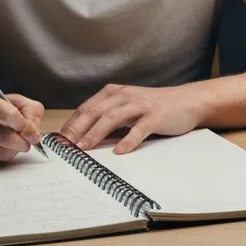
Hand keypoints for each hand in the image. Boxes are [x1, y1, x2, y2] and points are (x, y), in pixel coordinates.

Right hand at [0, 89, 43, 164]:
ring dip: (13, 151)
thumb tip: (34, 128)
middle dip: (22, 142)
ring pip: (0, 153)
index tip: (33, 133)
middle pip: (5, 138)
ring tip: (13, 143)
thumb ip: (26, 108)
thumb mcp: (6, 98)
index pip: (8, 114)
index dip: (26, 126)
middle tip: (29, 142)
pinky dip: (1, 157)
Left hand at [59, 83, 204, 154]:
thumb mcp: (127, 107)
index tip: (59, 140)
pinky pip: (138, 129)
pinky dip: (128, 141)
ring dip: (96, 134)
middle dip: (77, 129)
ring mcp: (139, 105)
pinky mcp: (155, 117)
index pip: (86, 108)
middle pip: (95, 112)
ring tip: (84, 148)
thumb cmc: (153, 107)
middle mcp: (124, 96)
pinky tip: (119, 152)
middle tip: (65, 146)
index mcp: (114, 93)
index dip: (71, 123)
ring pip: (112, 118)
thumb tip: (83, 136)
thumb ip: (109, 117)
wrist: (186, 101)